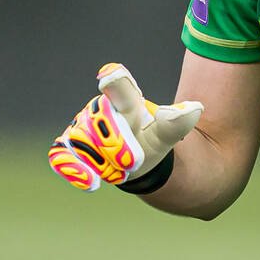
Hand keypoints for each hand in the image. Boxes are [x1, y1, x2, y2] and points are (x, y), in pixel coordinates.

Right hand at [49, 64, 202, 191]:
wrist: (133, 160)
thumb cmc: (148, 140)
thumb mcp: (165, 134)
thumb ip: (176, 123)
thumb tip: (196, 109)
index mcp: (125, 102)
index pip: (120, 87)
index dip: (116, 81)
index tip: (111, 76)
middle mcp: (99, 111)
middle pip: (101, 122)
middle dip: (117, 142)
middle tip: (132, 159)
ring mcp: (81, 128)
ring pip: (84, 140)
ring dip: (101, 158)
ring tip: (119, 169)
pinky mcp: (69, 147)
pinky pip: (63, 155)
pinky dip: (73, 168)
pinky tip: (91, 183)